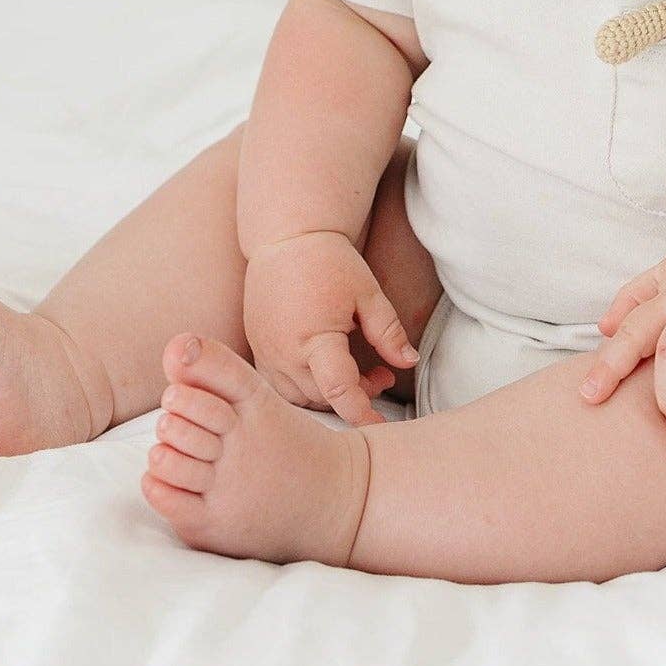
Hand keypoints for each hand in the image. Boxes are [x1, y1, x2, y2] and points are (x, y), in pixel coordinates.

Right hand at [242, 230, 417, 424]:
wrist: (286, 239)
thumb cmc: (330, 262)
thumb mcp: (368, 293)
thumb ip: (388, 332)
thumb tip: (409, 362)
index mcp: (314, 338)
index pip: (338, 391)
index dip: (362, 412)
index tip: (381, 427)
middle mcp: (283, 353)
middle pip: (322, 398)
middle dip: (356, 396)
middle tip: (382, 374)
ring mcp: (265, 355)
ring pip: (299, 397)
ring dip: (329, 395)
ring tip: (357, 369)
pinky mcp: (257, 351)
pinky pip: (280, 386)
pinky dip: (305, 388)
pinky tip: (326, 367)